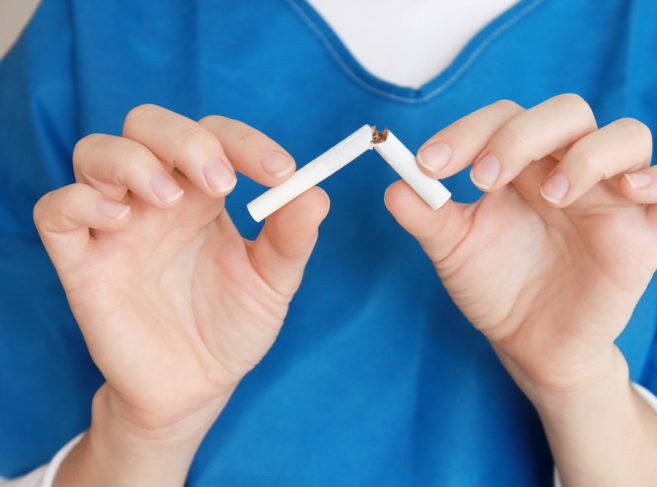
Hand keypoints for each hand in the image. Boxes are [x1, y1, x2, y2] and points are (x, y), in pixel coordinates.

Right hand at [34, 104, 328, 484]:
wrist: (196, 384)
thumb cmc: (232, 325)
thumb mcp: (272, 282)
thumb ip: (291, 238)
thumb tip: (316, 193)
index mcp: (205, 194)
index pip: (214, 136)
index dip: (245, 142)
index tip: (280, 172)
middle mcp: (158, 198)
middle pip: (149, 124)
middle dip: (184, 140)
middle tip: (221, 184)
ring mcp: (116, 225)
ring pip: (96, 152)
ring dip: (133, 161)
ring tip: (170, 199)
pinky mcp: (81, 261)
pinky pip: (55, 210)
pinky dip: (79, 201)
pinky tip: (119, 220)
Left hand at [385, 94, 656, 400]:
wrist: (531, 345)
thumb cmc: (496, 288)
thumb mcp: (454, 251)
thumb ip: (426, 217)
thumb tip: (393, 186)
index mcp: (521, 165)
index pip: (505, 117)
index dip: (468, 130)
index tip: (428, 164)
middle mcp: (568, 169)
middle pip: (565, 113)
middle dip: (522, 137)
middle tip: (484, 179)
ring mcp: (612, 197)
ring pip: (626, 136)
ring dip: (587, 156)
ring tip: (553, 197)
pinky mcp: (648, 232)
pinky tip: (627, 191)